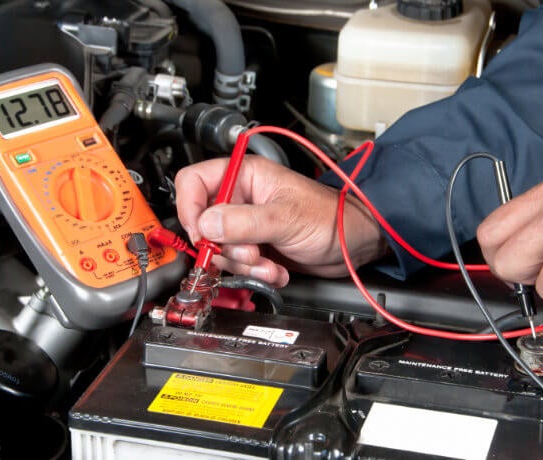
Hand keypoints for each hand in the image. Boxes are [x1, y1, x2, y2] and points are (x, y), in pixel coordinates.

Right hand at [174, 155, 387, 286]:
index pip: (193, 182)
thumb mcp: (285, 218)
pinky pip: (238, 265)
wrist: (353, 245)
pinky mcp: (255, 247)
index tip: (200, 233)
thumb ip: (243, 222)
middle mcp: (241, 199)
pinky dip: (255, 274)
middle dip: (225, 247)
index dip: (189, 207)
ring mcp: (247, 225)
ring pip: (220, 250)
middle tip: (249, 254)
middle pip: (204, 223)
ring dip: (243, 265)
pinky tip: (276, 271)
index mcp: (245, 176)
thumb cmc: (331, 217)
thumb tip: (205, 226)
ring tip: (269, 265)